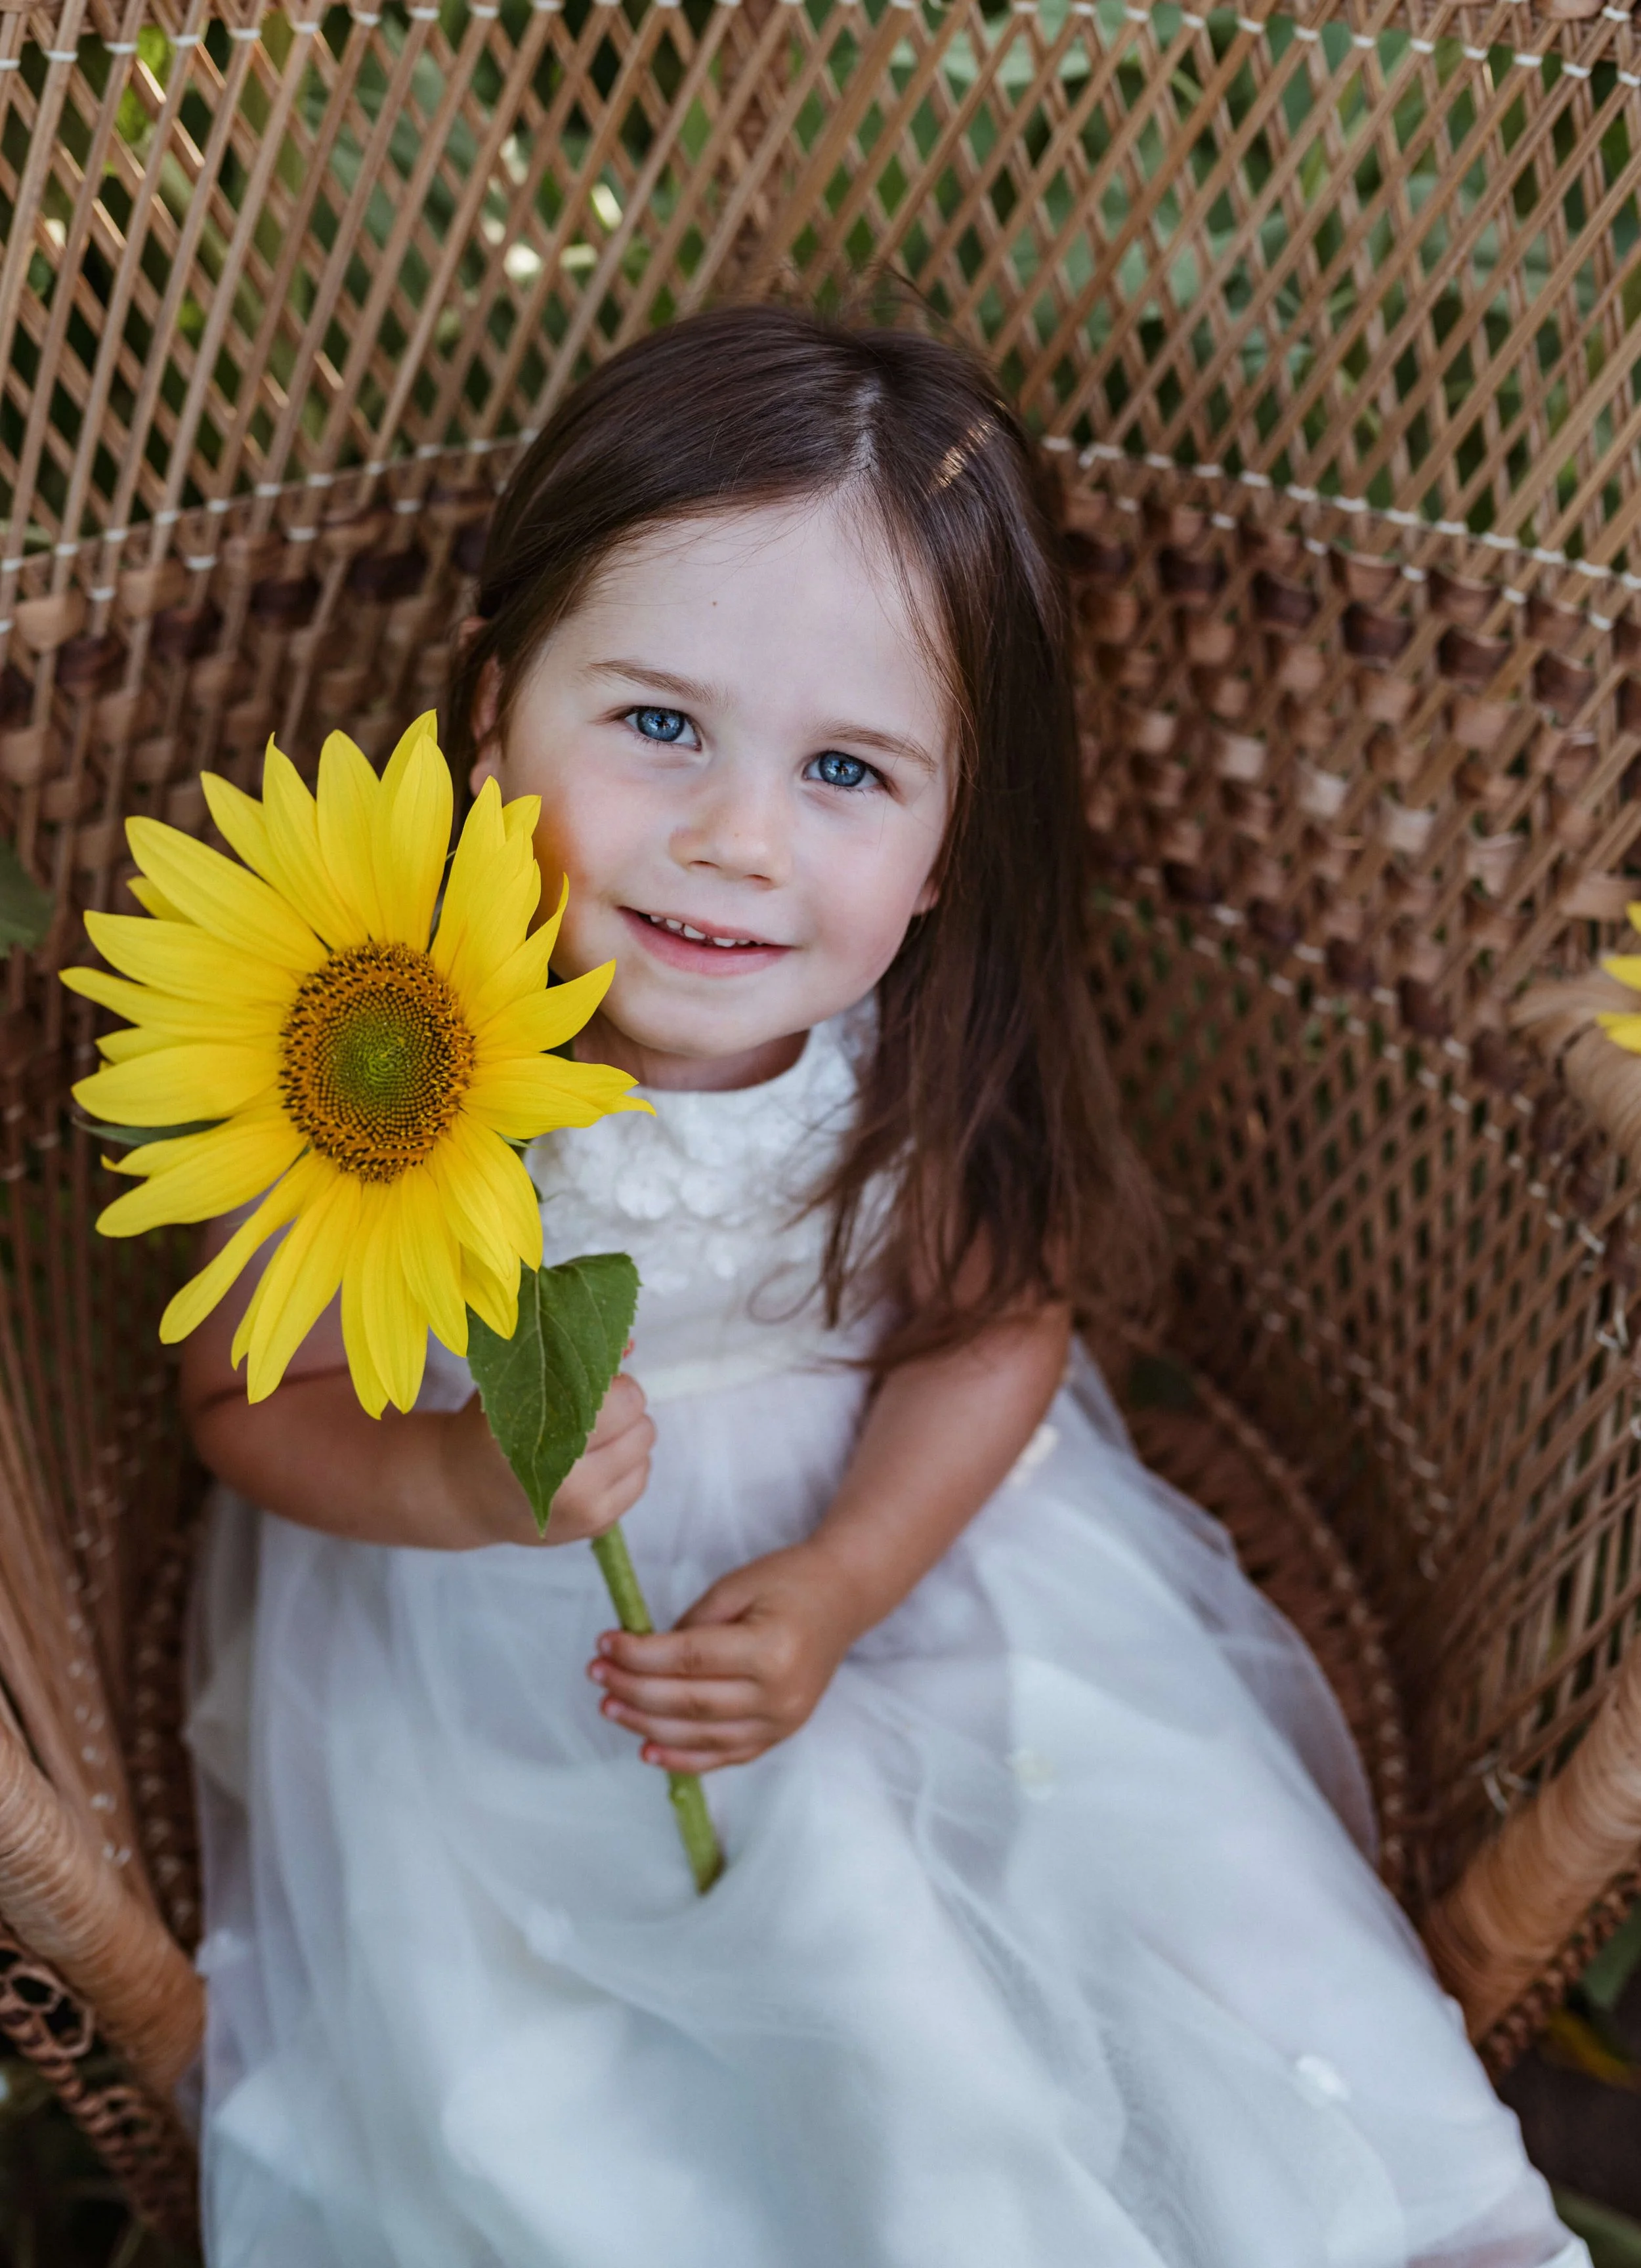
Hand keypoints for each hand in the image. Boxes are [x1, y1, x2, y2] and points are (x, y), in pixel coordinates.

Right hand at [440, 1374, 653, 1545]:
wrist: (466, 1494)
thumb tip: (630, 1345)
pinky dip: (627, 1463)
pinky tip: (594, 1461)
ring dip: (627, 1435)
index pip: (619, 1399)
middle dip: (623, 1408)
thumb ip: (568, 1359)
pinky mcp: (596, 1525)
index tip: (589, 1381)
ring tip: (591, 1436)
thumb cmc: (489, 1427)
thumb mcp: (514, 1383)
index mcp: (532, 1436)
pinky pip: (642, 1476)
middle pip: (639, 1423)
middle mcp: (560, 1480)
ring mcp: (581, 1508)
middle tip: (593, 1408)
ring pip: (645, 1448)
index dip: (611, 1382)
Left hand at [587, 1542, 859, 1770]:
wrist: (843, 1598)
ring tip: (609, 1706)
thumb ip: (691, 1625)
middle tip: (596, 1675)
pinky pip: (724, 1755)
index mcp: (771, 1649)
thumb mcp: (736, 1587)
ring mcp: (782, 1721)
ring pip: (700, 1735)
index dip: (639, 1656)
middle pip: (689, 1702)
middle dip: (633, 1689)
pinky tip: (648, 1748)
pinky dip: (683, 1757)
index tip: (604, 1644)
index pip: (689, 1661)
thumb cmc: (788, 1582)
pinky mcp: (779, 1734)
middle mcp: (780, 1694)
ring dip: (647, 1725)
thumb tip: (640, 1657)